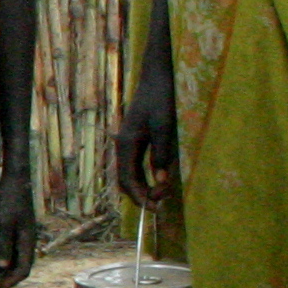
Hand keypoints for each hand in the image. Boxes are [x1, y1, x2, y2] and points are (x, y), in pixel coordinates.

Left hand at [0, 169, 38, 287]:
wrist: (15, 179)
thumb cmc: (8, 199)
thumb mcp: (3, 222)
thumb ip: (3, 244)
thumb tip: (2, 267)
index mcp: (27, 241)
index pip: (23, 270)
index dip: (10, 283)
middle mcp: (27, 240)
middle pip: (20, 267)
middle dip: (6, 279)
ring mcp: (23, 235)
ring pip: (16, 259)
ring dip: (4, 270)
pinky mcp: (16, 229)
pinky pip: (12, 249)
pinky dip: (2, 258)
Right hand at [113, 61, 178, 213]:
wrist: (155, 78)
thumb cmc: (161, 99)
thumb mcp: (165, 127)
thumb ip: (161, 155)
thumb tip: (161, 180)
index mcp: (127, 145)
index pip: (128, 179)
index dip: (140, 196)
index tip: (154, 208)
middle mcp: (122, 147)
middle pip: (125, 180)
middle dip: (141, 195)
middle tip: (160, 204)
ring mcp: (126, 144)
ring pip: (128, 174)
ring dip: (142, 187)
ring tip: (161, 193)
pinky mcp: (133, 141)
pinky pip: (134, 166)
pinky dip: (143, 178)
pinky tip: (156, 180)